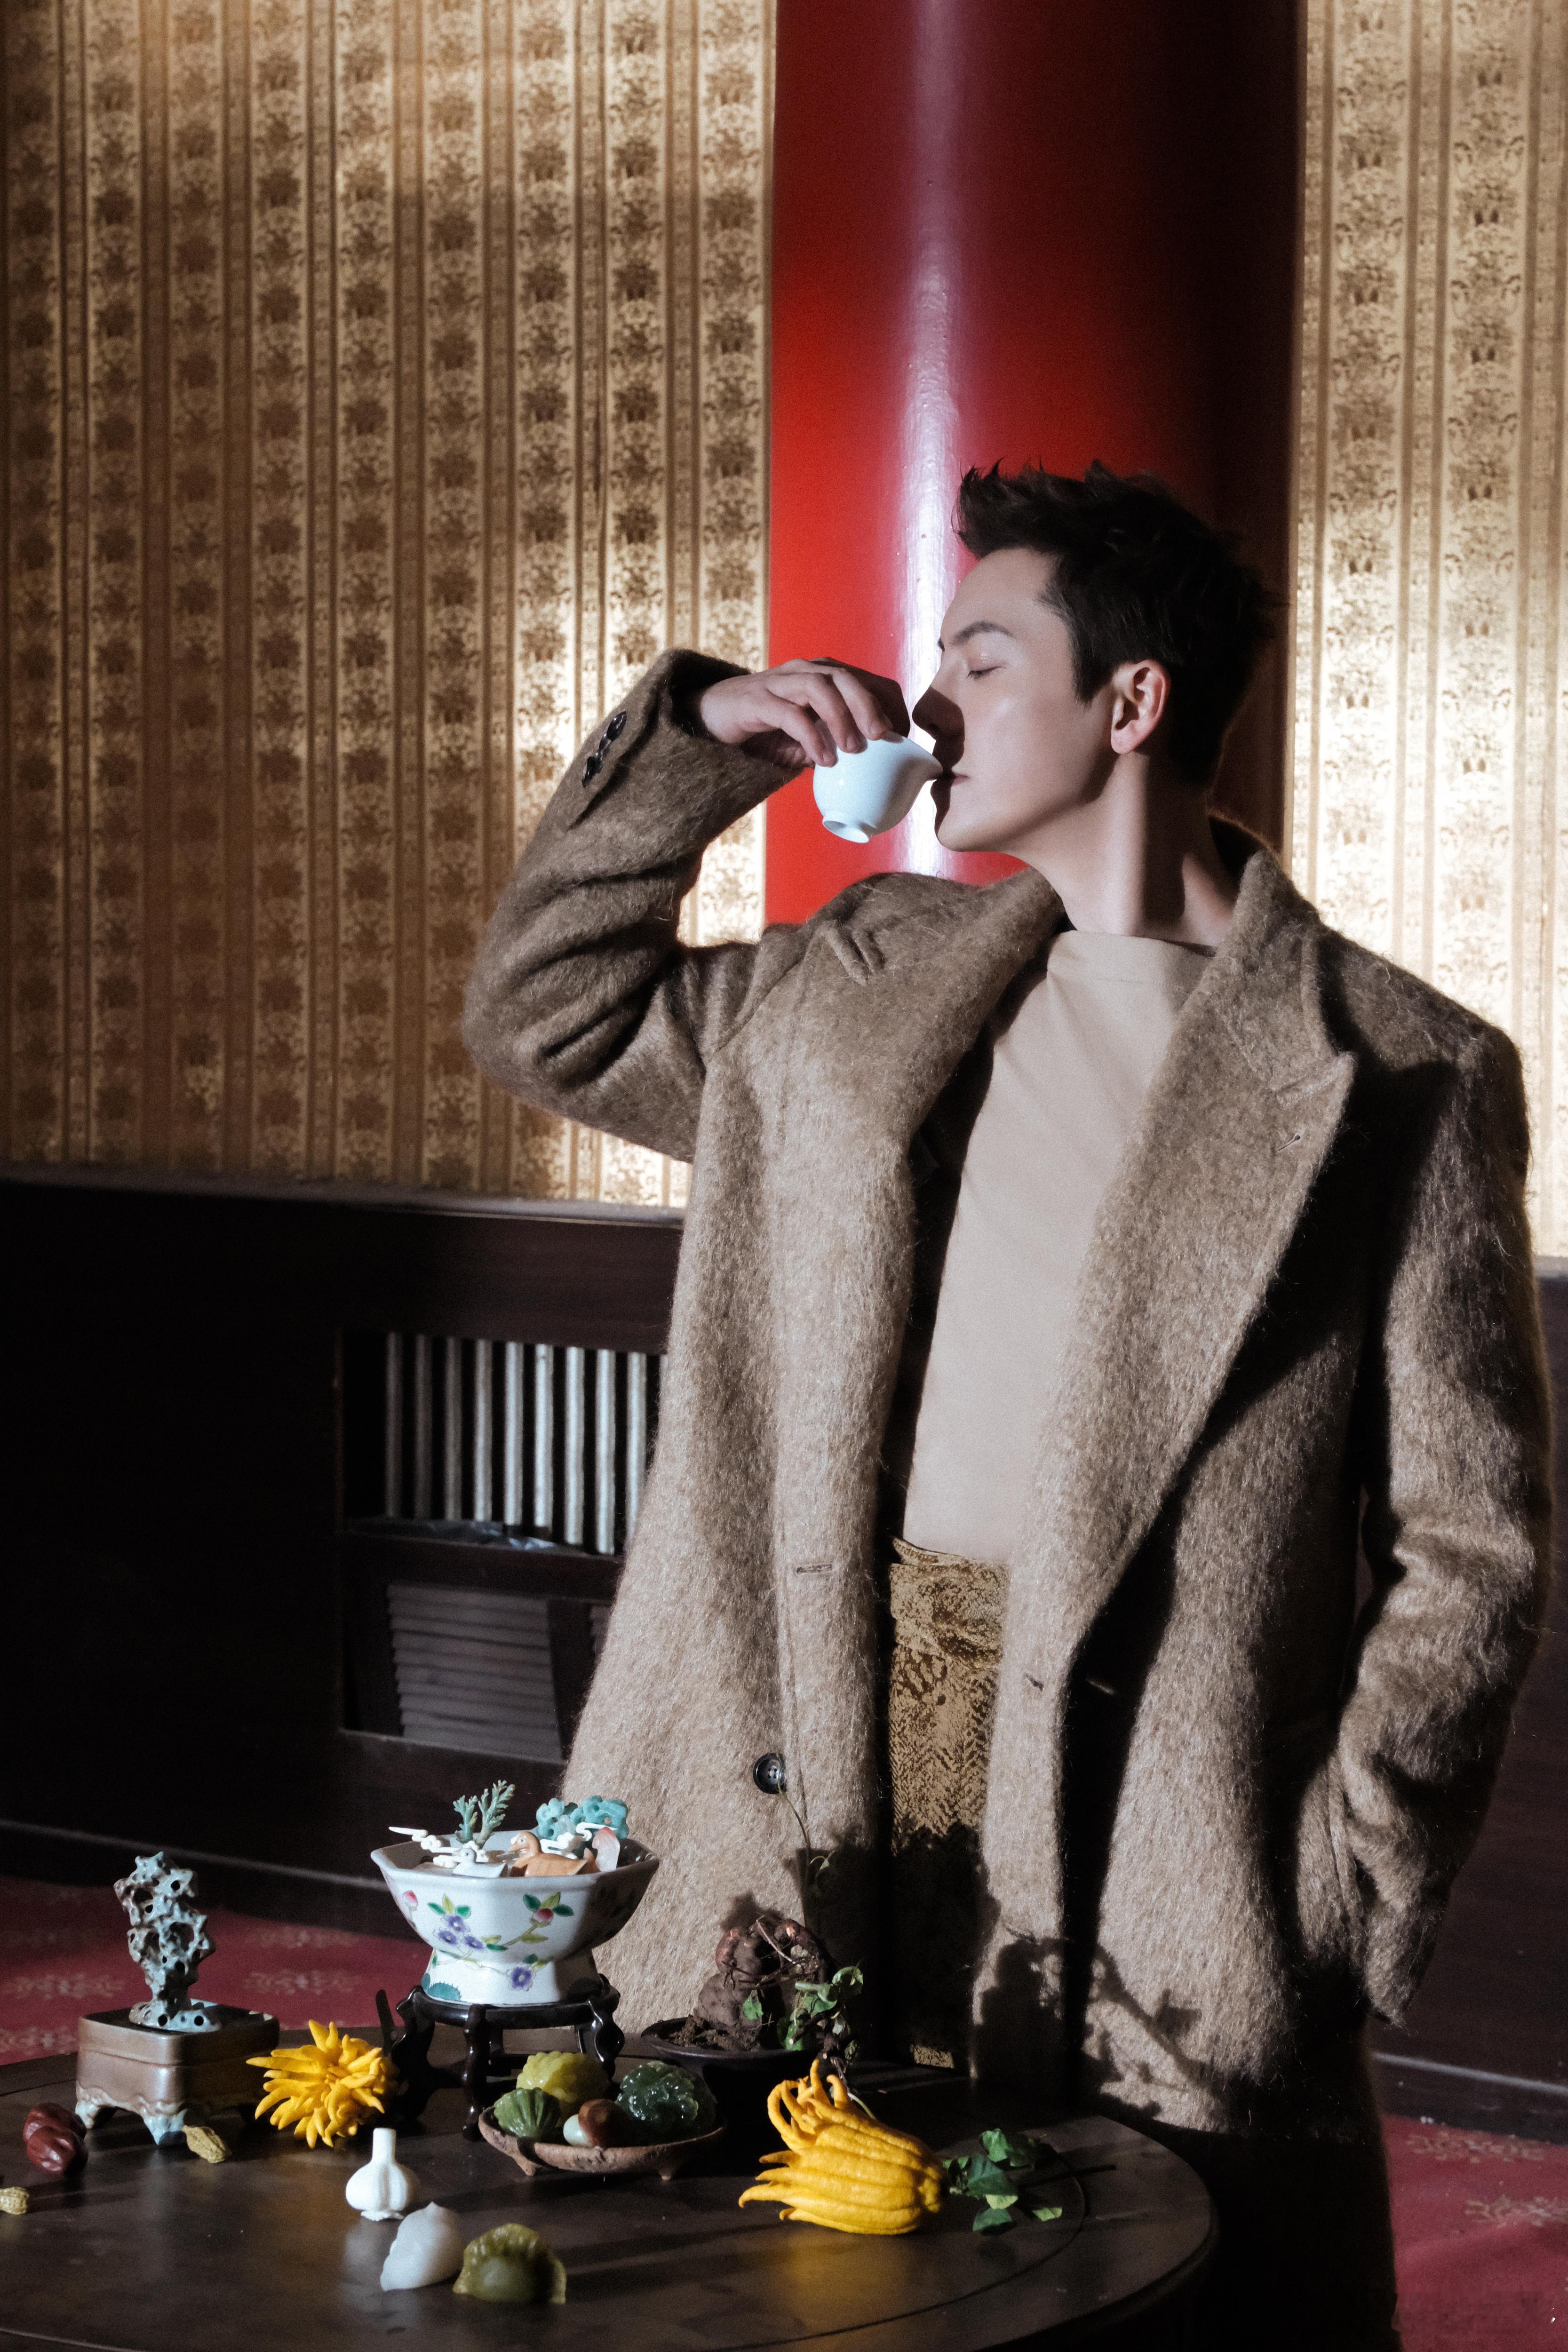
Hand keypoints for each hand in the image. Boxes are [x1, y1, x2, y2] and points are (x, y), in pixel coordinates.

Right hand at [696, 657, 910, 771]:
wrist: (711, 719)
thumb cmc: (766, 729)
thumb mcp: (808, 738)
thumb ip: (834, 744)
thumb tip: (871, 770)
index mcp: (823, 677)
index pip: (866, 680)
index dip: (888, 704)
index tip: (900, 737)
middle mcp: (804, 672)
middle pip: (846, 678)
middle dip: (869, 706)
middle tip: (883, 737)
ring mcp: (779, 683)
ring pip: (819, 687)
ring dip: (841, 717)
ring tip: (853, 750)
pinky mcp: (757, 700)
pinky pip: (790, 714)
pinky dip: (810, 736)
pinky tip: (822, 759)